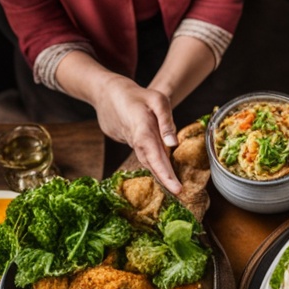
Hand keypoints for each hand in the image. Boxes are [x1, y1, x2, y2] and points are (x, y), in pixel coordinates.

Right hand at [92, 75, 182, 193]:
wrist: (108, 95)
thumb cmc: (137, 96)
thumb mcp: (157, 100)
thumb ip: (166, 121)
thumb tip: (173, 144)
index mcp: (142, 129)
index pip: (154, 155)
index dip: (165, 173)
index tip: (176, 187)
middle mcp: (136, 141)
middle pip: (152, 165)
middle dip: (165, 181)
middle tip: (180, 194)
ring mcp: (133, 145)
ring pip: (148, 164)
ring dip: (162, 178)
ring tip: (177, 189)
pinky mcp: (134, 146)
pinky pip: (147, 160)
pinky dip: (157, 169)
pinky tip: (168, 178)